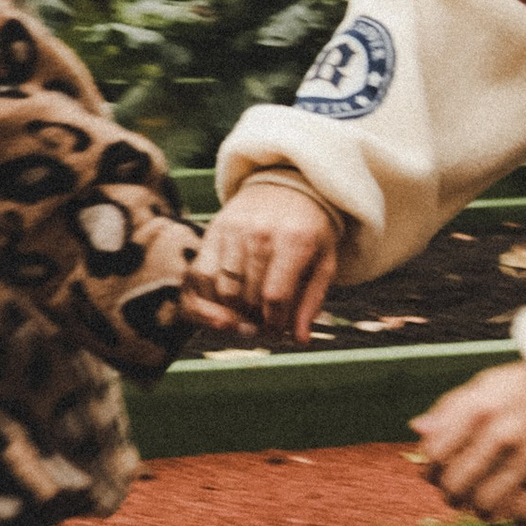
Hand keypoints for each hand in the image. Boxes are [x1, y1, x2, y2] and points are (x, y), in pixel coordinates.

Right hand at [186, 180, 339, 345]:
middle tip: (261, 327)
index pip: (276, 297)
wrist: (286, 185)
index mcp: (295, 240)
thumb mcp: (325, 263)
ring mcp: (233, 230)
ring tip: (244, 318)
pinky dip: (207, 297)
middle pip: (247, 297)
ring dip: (231, 313)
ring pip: (222, 289)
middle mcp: (260, 233)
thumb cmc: (310, 229)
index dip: (275, 324)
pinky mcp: (213, 230)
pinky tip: (222, 305)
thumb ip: (312, 302)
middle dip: (254, 321)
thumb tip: (299, 340)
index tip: (278, 331)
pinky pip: (201, 273)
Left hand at [412, 363, 525, 525]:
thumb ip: (450, 408)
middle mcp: (503, 432)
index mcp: (479, 408)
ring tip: (485, 505)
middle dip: (451, 496)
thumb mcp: (487, 384)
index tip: (435, 474)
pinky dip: (519, 522)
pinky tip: (518, 514)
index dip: (430, 470)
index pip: (434, 454)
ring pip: (488, 506)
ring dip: (481, 511)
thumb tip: (417, 430)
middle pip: (457, 485)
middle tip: (457, 496)